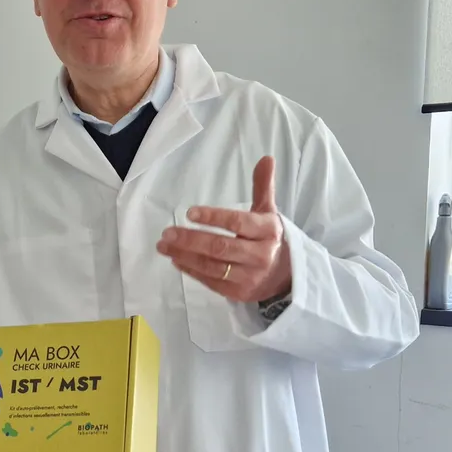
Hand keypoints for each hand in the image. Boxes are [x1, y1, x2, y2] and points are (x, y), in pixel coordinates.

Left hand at [157, 155, 291, 302]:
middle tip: (167, 232)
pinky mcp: (239, 293)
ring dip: (184, 255)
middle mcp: (260, 255)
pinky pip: (211, 281)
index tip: (189, 213)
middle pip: (220, 247)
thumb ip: (263, 187)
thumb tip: (266, 158)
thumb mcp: (269, 212)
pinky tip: (176, 260)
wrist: (287, 277)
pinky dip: (191, 270)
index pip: (238, 223)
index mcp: (267, 231)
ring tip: (164, 245)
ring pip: (212, 266)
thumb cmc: (270, 238)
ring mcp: (249, 277)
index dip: (213, 217)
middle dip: (190, 240)